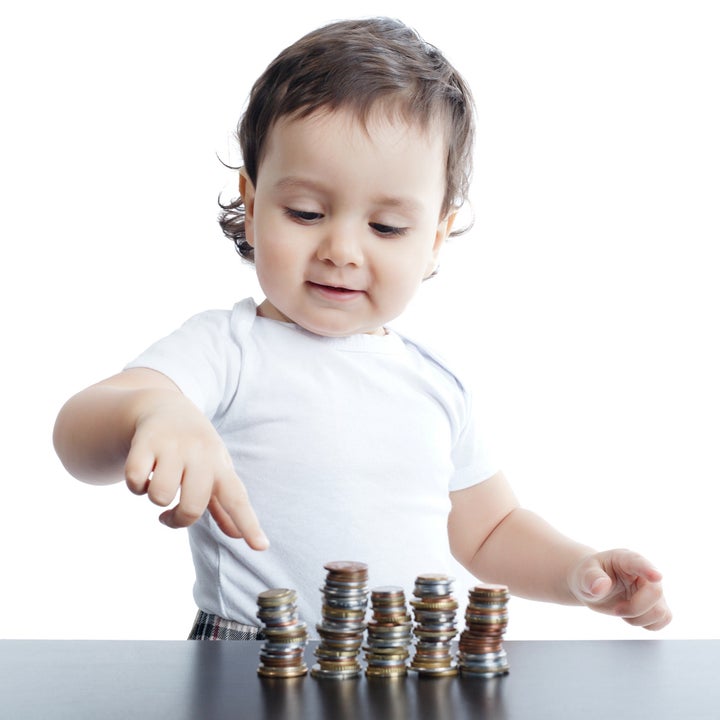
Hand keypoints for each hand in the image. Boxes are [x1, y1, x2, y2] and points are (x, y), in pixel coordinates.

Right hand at [124, 390, 267, 548]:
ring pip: (160, 497)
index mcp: (221, 466)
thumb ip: (223, 505)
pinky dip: (135, 485)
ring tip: (157, 483)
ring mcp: (173, 446)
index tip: (261, 547)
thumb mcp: (213, 470)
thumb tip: (238, 536)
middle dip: (178, 520)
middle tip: (170, 516)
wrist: (165, 406)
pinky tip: (142, 473)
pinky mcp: (145, 442)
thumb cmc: (195, 449)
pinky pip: (135, 481)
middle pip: (193, 507)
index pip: (237, 499)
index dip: (248, 524)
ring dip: (155, 498)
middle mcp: (200, 455)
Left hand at [568, 549, 670, 629]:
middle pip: (655, 593)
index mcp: (625, 559)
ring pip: (661, 611)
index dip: (649, 570)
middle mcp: (643, 573)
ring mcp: (652, 589)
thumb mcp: (583, 574)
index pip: (639, 563)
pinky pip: (664, 619)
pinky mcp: (656, 604)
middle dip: (634, 608)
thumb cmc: (588, 576)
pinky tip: (631, 616)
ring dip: (639, 619)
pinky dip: (647, 624)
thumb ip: (591, 578)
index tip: (657, 576)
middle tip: (615, 609)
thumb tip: (600, 587)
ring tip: (621, 610)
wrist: (591, 585)